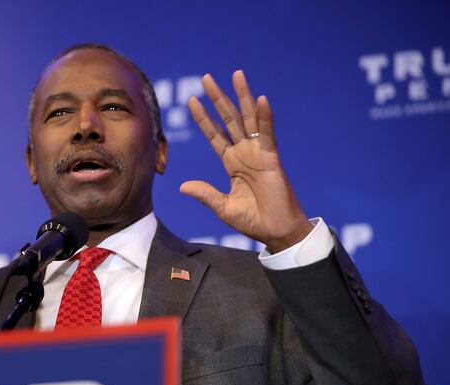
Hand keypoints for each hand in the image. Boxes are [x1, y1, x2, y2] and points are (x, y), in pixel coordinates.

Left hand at [180, 71, 312, 253]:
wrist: (277, 232)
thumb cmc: (254, 221)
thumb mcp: (223, 207)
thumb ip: (205, 194)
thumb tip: (182, 186)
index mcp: (232, 163)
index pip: (214, 135)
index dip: (203, 118)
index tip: (191, 101)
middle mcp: (245, 153)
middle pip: (229, 119)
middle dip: (218, 98)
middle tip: (206, 78)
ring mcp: (259, 154)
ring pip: (249, 119)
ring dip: (243, 96)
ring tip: (236, 74)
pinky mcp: (272, 159)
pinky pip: (268, 134)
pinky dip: (265, 117)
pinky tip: (261, 99)